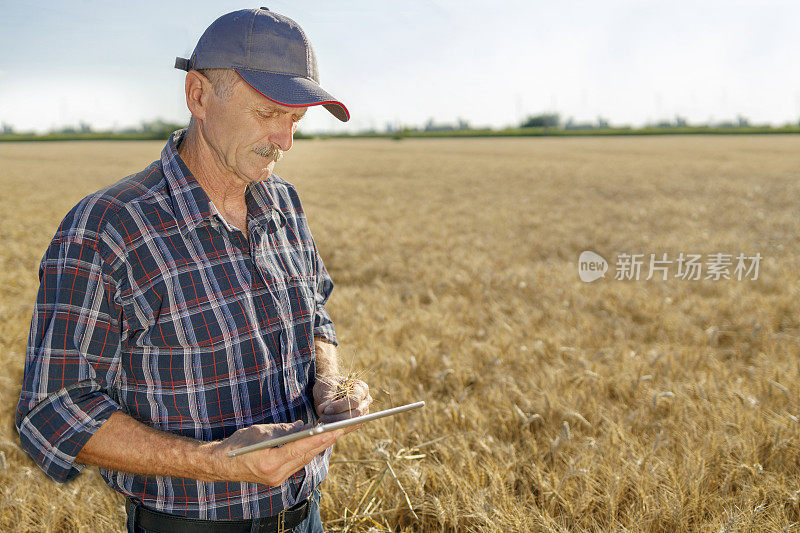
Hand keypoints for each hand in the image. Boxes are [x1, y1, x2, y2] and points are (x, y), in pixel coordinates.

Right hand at [211, 421, 342, 485]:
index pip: (301, 448)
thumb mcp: (260, 432)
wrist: (220, 465)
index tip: (336, 430)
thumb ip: (284, 430)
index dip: (319, 439)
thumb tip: (304, 426)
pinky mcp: (277, 478)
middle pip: (306, 456)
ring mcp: (277, 479)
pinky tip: (317, 443)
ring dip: (318, 447)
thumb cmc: (237, 445)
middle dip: (325, 442)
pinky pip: (297, 463)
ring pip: (303, 460)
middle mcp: (276, 474)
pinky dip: (307, 452)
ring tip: (334, 433)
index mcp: (270, 462)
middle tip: (342, 428)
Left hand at [313, 375, 372, 427]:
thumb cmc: (329, 386)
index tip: (327, 409)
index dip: (341, 406)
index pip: (354, 400)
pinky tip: (326, 424)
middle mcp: (365, 401)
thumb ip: (327, 400)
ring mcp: (363, 412)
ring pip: (352, 422)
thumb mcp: (326, 388)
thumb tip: (324, 410)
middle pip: (356, 413)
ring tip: (322, 419)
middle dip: (337, 417)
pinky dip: (336, 428)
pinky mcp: (357, 422)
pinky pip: (348, 428)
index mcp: (361, 388)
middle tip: (322, 416)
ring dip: (335, 423)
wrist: (330, 390)